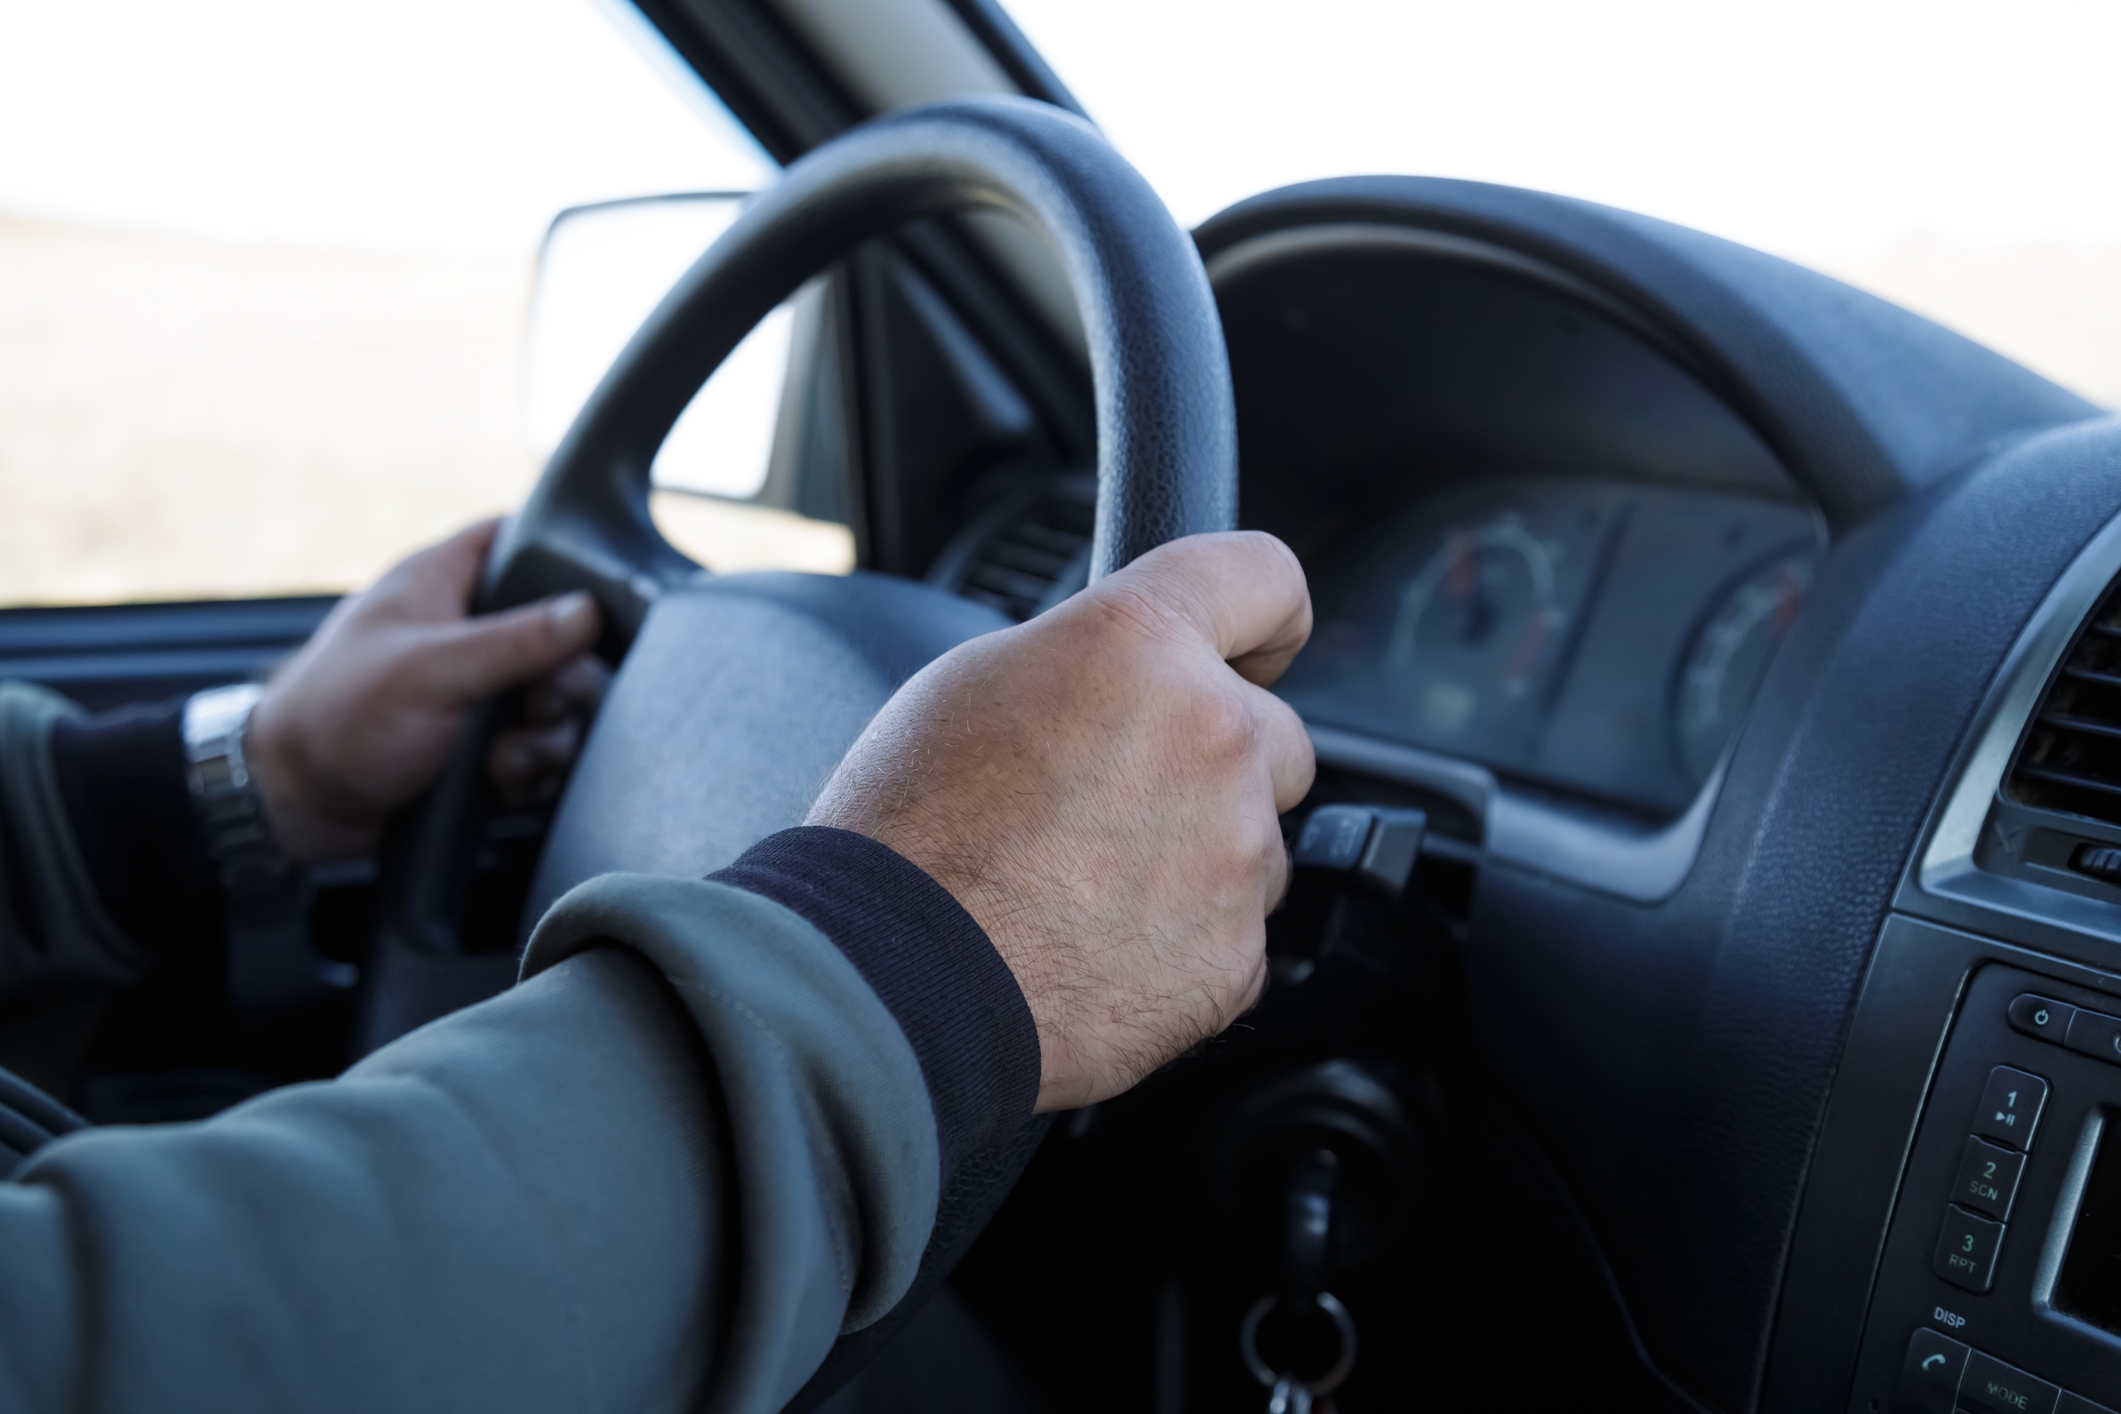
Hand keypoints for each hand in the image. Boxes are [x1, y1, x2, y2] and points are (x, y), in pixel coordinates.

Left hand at [248, 519, 604, 862]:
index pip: (520, 540)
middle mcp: (469, 632)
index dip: (563, 560)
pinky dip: (534, 771)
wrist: (299, 806)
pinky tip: (506, 783)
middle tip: (541, 706)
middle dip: (566, 683)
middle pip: (564, 638)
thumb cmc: (338, 717)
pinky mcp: (487, 744)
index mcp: (445, 582)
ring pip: (559, 703)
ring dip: (549, 737)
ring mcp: (481, 691)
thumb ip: (514, 640)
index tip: (593, 601)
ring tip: (511, 759)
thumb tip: (588, 612)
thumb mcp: (429, 669)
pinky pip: (542, 750)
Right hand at [808, 531, 1314, 1111]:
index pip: (1264, 576)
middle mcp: (1211, 735)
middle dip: (1215, 760)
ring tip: (1086, 887)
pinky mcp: (1236, 959)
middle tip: (1116, 802)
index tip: (1258, 644)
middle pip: (1272, 732)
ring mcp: (1235, 855)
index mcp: (1141, 644)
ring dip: (1203, 856)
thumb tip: (1138, 680)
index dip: (1262, 616)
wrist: (890, 986)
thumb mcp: (978, 682)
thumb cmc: (905, 834)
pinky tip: (1096, 946)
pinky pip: (1233, 936)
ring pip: (1257, 844)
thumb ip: (1096, 662)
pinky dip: (1184, 943)